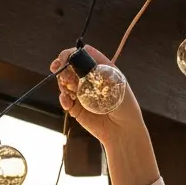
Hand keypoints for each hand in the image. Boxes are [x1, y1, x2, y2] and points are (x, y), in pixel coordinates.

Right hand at [51, 50, 159, 184]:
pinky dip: (63, 99)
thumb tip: (82, 54)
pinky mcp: (76, 108)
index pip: (81, 55)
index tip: (63, 59)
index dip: (70, 55)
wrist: (123, 129)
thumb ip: (97, 68)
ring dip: (63, 84)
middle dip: (62, 68)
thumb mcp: (113, 80)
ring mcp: (81, 93)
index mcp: (98, 68)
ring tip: (69, 89)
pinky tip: (66, 100)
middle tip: (62, 74)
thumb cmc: (123, 104)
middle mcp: (88, 79)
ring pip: (64, 82)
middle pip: (69, 67)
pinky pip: (65, 100)